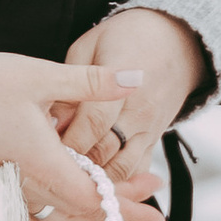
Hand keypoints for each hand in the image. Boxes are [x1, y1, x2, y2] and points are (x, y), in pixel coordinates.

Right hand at [0, 47, 137, 220]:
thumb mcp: (38, 74)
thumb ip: (90, 82)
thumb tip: (137, 79)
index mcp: (40, 161)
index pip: (93, 198)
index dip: (127, 206)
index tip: (156, 208)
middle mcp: (25, 184)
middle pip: (81, 213)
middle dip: (120, 212)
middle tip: (154, 204)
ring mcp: (7, 189)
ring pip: (59, 217)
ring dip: (94, 216)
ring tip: (126, 210)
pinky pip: (30, 219)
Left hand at [57, 5, 202, 217]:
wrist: (177, 41)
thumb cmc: (127, 38)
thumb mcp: (91, 46)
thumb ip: (73, 82)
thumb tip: (52, 120)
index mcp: (125, 82)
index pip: (93, 123)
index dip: (67, 140)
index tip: (43, 146)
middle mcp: (141, 111)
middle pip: (106, 151)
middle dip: (75, 164)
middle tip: (47, 167)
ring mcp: (151, 129)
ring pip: (122, 169)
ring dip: (94, 177)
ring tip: (68, 179)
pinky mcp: (155, 140)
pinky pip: (137, 171)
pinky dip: (116, 181)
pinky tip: (94, 182)